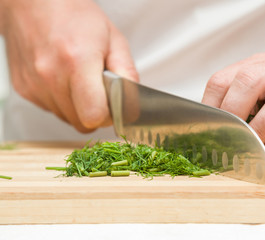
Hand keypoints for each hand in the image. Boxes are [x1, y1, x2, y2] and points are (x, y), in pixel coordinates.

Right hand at [1, 0, 137, 131]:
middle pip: (81, 123)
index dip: (108, 116)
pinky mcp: (23, 88)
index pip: (94, 115)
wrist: (34, 3)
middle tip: (99, 91)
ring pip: (66, 118)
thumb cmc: (76, 16)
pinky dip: (61, 101)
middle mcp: (50, 75)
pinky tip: (62, 79)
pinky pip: (51, 109)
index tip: (113, 106)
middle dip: (95, 112)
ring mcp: (34, 84)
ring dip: (78, 108)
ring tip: (79, 80)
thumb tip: (132, 104)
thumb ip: (127, 73)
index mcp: (77, 61)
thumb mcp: (113, 39)